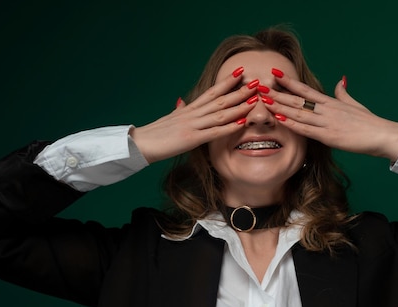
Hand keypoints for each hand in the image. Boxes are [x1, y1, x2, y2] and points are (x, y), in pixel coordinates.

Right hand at [130, 68, 258, 162]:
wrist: (141, 143)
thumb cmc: (156, 133)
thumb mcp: (170, 118)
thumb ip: (179, 110)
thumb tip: (181, 101)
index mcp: (189, 109)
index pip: (212, 92)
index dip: (227, 82)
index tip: (240, 72)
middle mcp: (193, 114)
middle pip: (220, 99)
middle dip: (239, 90)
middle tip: (256, 82)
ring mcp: (193, 125)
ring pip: (220, 113)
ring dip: (239, 106)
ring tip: (254, 99)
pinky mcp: (192, 138)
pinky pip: (214, 132)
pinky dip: (229, 126)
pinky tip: (241, 122)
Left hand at [266, 71, 397, 161]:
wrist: (381, 135)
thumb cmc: (369, 122)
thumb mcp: (354, 104)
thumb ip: (343, 93)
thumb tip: (341, 80)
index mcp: (330, 102)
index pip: (305, 89)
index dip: (289, 82)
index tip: (275, 74)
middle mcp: (326, 110)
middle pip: (297, 99)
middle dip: (277, 93)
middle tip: (260, 87)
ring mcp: (326, 122)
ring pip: (298, 112)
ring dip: (280, 106)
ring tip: (264, 100)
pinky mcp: (328, 136)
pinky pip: (306, 129)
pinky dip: (292, 123)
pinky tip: (280, 118)